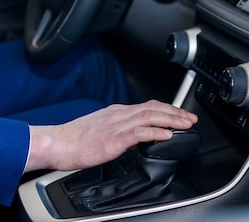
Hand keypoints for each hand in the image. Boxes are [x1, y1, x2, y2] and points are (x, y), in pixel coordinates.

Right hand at [25, 100, 197, 171]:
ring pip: (150, 116)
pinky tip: (167, 135)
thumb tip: (129, 137)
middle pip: (153, 108)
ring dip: (171, 120)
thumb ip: (115, 130)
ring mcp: (117, 125)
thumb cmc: (73, 140)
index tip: (179, 113)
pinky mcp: (114, 139)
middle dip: (175, 112)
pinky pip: (140, 133)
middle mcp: (118, 115)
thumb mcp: (98, 129)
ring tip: (186, 124)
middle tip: (191, 118)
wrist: (57, 143)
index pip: (147, 106)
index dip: (166, 108)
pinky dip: (156, 132)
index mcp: (115, 112)